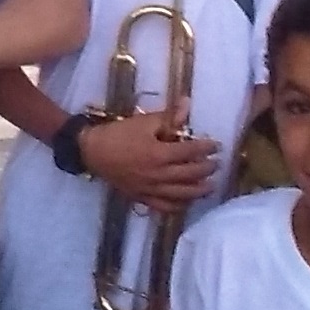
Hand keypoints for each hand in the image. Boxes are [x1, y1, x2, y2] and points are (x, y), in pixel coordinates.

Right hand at [83, 113, 218, 209]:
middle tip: (217, 164)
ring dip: (199, 190)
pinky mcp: (142, 198)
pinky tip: (187, 202)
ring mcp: (151, 189)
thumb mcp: (143, 122)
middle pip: (190, 175)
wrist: (92, 152)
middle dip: (207, 169)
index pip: (191, 152)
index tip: (216, 145)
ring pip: (182, 194)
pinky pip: (165, 206)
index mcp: (160, 154)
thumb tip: (187, 103)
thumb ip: (168, 116)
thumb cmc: (118, 134)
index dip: (206, 148)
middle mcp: (158, 175)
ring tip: (210, 186)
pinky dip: (179, 206)